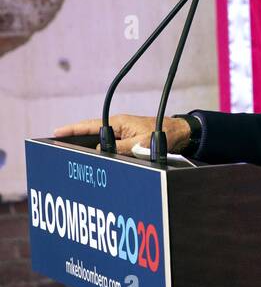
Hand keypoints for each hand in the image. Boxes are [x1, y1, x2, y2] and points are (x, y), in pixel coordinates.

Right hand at [52, 114, 192, 155]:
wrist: (179, 134)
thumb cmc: (161, 134)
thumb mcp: (140, 143)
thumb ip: (120, 149)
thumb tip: (100, 152)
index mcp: (118, 122)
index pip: (90, 125)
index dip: (72, 130)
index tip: (56, 132)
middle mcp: (118, 128)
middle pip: (92, 135)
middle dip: (76, 142)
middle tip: (60, 149)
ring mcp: (122, 135)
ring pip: (101, 144)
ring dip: (91, 151)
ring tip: (74, 160)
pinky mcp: (128, 143)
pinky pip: (112, 149)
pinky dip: (104, 155)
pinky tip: (97, 164)